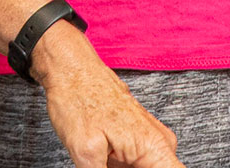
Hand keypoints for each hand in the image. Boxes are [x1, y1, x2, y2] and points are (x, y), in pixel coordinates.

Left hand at [33, 24, 184, 167]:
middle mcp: (159, 144)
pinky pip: (136, 166)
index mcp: (155, 147)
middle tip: (104, 165)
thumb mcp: (85, 151)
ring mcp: (148, 142)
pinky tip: (102, 163)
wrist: (70, 71)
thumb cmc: (79, 99)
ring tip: (101, 159)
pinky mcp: (135, 142)